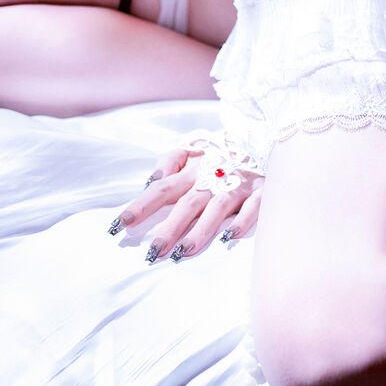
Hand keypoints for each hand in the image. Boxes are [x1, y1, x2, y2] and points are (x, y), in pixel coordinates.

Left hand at [107, 142, 262, 262]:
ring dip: (200, 230)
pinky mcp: (262, 190)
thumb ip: (170, 161)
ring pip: (217, 208)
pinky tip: (230, 237)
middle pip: (186, 204)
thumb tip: (151, 180)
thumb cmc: (223, 148)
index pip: (161, 188)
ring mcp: (238, 185)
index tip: (119, 225)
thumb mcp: (193, 147)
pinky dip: (242, 220)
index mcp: (193, 170)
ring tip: (183, 252)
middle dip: (169, 228)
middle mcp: (212, 178)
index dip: (141, 205)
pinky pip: (253, 207)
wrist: (266, 133)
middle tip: (152, 252)